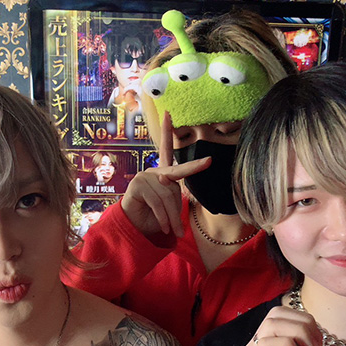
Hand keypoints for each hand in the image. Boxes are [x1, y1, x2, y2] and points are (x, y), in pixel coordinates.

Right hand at [121, 114, 210, 237]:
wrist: (137, 230)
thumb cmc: (155, 218)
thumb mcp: (170, 207)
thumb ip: (173, 195)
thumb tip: (166, 182)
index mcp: (162, 173)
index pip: (165, 149)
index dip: (167, 132)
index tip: (168, 114)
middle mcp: (153, 171)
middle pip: (177, 172)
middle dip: (194, 167)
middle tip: (209, 160)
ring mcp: (144, 177)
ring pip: (168, 195)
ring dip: (173, 216)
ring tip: (174, 230)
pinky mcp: (137, 186)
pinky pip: (158, 202)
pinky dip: (164, 218)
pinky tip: (164, 226)